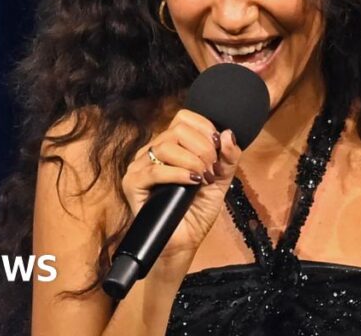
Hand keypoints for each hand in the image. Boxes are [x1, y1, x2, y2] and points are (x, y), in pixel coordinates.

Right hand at [120, 109, 242, 258]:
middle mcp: (153, 151)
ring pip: (166, 146)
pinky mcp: (132, 184)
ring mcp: (140, 166)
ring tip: (203, 179)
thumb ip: (229, 156)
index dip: (205, 128)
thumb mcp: (222, 179)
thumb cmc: (198, 210)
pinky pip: (155, 170)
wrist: (185, 241)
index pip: (184, 118)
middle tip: (212, 170)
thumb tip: (228, 133)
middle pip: (177, 129)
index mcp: (172, 144)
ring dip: (193, 161)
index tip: (218, 149)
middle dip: (203, 148)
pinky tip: (193, 183)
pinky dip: (178, 174)